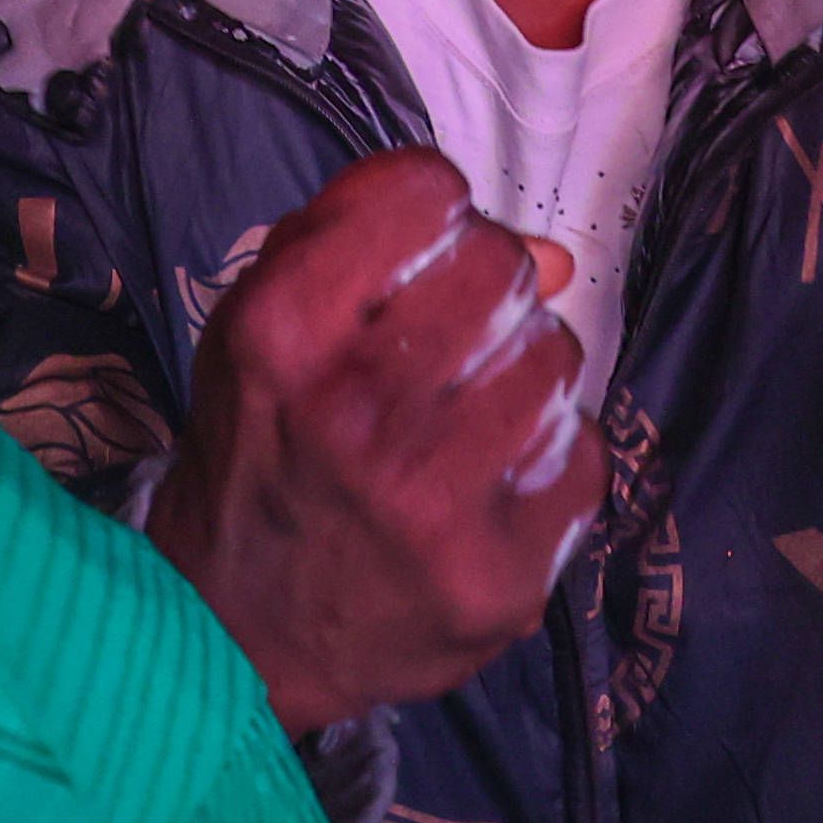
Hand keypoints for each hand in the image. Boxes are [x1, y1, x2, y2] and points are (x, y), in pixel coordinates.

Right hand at [151, 153, 601, 731]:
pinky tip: (495, 480)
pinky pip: (583, 455)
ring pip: (556, 355)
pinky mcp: (501, 576)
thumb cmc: (259, 452)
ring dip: (524, 371)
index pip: (425, 192)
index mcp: (283, 331)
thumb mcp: (257, 323)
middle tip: (451, 340)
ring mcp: (436, 501)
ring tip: (471, 415)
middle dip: (486, 288)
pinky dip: (551, 458)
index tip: (418, 258)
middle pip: (500, 267)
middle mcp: (357, 408)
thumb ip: (370, 247)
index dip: (434, 215)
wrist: (239, 630)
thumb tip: (547, 256)